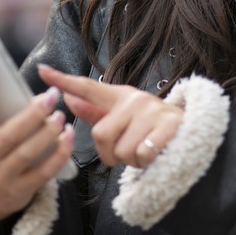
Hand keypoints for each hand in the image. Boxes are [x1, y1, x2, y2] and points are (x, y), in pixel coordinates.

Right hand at [0, 53, 74, 222]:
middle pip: (9, 134)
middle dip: (32, 115)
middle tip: (52, 95)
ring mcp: (1, 177)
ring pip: (27, 153)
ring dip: (47, 134)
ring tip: (60, 115)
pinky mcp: (19, 191)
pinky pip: (43, 173)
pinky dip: (58, 155)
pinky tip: (67, 137)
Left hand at [38, 64, 182, 168]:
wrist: (193, 133)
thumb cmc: (152, 129)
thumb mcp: (125, 118)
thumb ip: (96, 111)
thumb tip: (68, 99)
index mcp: (120, 97)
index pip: (87, 87)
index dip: (63, 80)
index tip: (42, 71)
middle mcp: (134, 99)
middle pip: (100, 134)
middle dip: (111, 154)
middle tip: (129, 151)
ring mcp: (151, 110)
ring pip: (122, 150)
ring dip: (133, 161)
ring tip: (146, 152)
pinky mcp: (168, 124)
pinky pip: (142, 154)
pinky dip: (147, 163)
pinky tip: (158, 154)